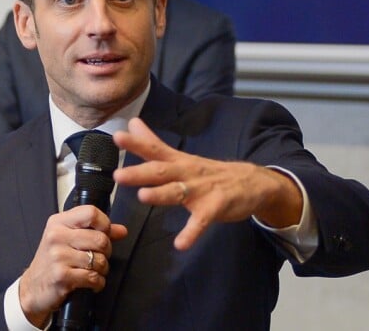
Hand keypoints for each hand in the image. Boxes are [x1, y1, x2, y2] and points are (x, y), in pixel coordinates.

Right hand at [19, 205, 126, 327]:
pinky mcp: (61, 276)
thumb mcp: (68, 239)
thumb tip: (121, 230)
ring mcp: (58, 256)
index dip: (105, 223)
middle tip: (98, 256)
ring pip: (99, 259)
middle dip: (106, 251)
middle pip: (100, 238)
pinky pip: (93, 277)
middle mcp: (57, 236)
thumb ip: (95, 231)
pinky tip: (91, 282)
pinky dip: (97, 283)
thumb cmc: (51, 261)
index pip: (91, 212)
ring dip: (102, 269)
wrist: (33, 287)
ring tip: (93, 270)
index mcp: (59, 222)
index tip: (104, 233)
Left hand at [113, 118, 301, 250]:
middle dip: (139, 172)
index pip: (154, 149)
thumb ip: (153, 142)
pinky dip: (192, 232)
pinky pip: (201, 221)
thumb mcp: (180, 156)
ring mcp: (201, 189)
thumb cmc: (209, 171)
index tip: (116, 136)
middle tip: (118, 175)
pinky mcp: (216, 207)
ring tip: (143, 196)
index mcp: (177, 161)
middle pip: (161, 171)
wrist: (252, 181)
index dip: (135, 143)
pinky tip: (181, 244)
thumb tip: (132, 123)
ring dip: (161, 194)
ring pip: (178, 192)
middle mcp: (187, 172)